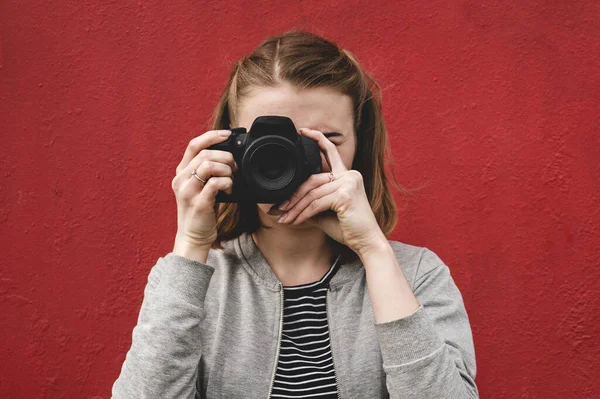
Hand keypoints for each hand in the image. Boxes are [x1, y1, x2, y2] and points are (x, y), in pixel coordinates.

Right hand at [171, 130, 236, 256]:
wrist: (193, 236)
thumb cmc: (200, 210)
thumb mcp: (199, 187)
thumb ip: (207, 171)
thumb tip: (229, 156)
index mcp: (181, 172)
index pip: (194, 145)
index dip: (211, 136)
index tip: (227, 134)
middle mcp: (181, 180)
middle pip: (205, 154)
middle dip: (225, 156)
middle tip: (234, 167)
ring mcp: (188, 191)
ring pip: (208, 165)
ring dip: (226, 169)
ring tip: (231, 179)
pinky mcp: (198, 203)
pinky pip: (215, 183)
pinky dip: (227, 183)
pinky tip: (229, 190)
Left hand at [277, 128, 386, 254]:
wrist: (366, 242)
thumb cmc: (347, 228)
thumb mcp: (325, 212)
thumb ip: (310, 203)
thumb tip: (284, 204)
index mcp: (346, 175)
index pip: (330, 152)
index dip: (317, 139)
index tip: (303, 131)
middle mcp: (349, 175)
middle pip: (312, 180)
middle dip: (293, 195)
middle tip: (278, 208)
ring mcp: (349, 183)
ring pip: (312, 193)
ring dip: (295, 208)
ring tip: (284, 219)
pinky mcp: (345, 195)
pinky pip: (317, 203)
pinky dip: (303, 214)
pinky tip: (296, 221)